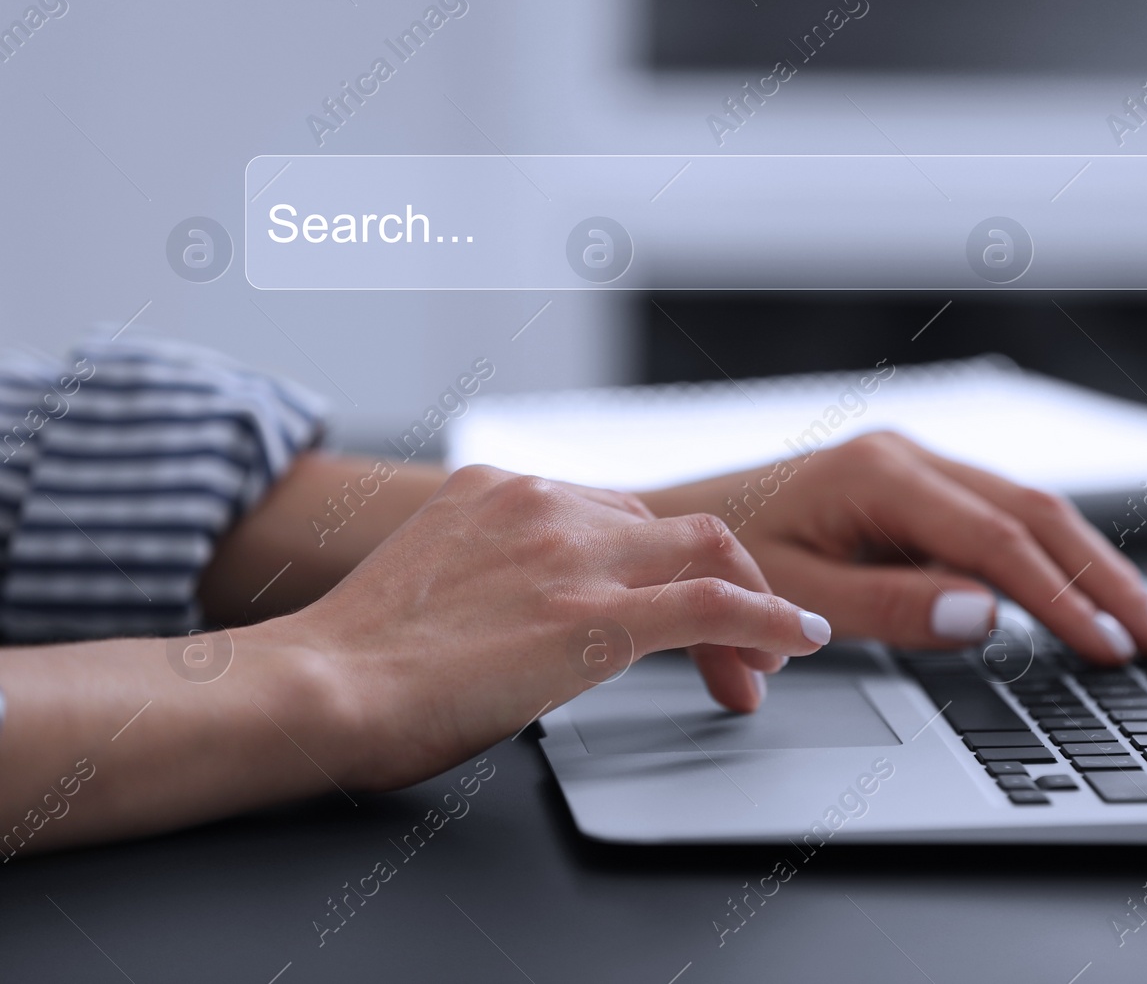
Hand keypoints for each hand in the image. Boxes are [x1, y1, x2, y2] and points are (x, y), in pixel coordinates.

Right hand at [0, 465, 828, 854]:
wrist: (321, 687)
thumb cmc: (356, 660)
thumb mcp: (430, 582)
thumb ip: (489, 571)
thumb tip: (521, 614)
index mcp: (499, 491)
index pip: (615, 513)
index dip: (661, 561)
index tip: (678, 608)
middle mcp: (544, 504)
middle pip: (669, 526)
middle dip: (718, 580)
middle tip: (738, 643)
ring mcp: (573, 554)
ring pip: (705, 551)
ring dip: (749, 603)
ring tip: (769, 656)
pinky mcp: (596, 615)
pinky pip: (712, 604)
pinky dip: (767, 619)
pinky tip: (793, 641)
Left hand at [638, 432, 1146, 663]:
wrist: (671, 524)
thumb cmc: (722, 558)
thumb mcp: (801, 596)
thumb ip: (895, 606)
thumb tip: (990, 615)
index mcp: (881, 476)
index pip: (997, 541)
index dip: (1063, 598)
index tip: (1111, 646)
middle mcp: (907, 457)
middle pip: (1032, 513)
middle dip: (1104, 577)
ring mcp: (913, 466)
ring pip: (1026, 509)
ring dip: (1089, 562)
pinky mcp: (911, 486)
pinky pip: (998, 515)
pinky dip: (1049, 553)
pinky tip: (1083, 583)